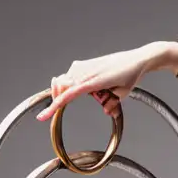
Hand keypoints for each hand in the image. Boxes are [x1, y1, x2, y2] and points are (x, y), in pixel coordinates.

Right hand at [35, 46, 158, 121]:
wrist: (134, 60)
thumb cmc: (129, 76)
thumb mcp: (122, 94)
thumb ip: (112, 104)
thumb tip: (106, 110)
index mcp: (93, 81)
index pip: (68, 94)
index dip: (54, 106)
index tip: (42, 117)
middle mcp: (84, 71)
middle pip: (60, 87)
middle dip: (61, 99)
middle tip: (70, 107)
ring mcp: (81, 66)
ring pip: (64, 83)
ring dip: (71, 93)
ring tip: (97, 94)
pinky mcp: (82, 64)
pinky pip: (69, 77)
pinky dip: (73, 86)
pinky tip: (89, 89)